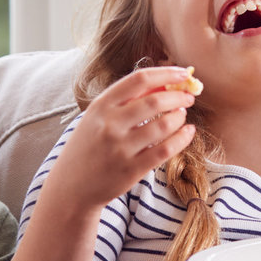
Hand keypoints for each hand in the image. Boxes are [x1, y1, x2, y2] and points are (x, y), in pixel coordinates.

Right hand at [50, 66, 197, 209]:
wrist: (71, 186)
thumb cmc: (88, 147)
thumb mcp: (97, 117)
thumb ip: (125, 100)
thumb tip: (164, 84)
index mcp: (101, 106)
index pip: (139, 80)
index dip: (166, 74)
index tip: (184, 73)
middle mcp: (109, 125)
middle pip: (154, 101)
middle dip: (178, 96)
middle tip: (188, 97)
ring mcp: (120, 148)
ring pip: (163, 125)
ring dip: (179, 117)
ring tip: (182, 115)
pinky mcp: (131, 169)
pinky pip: (165, 150)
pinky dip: (182, 138)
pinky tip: (188, 132)